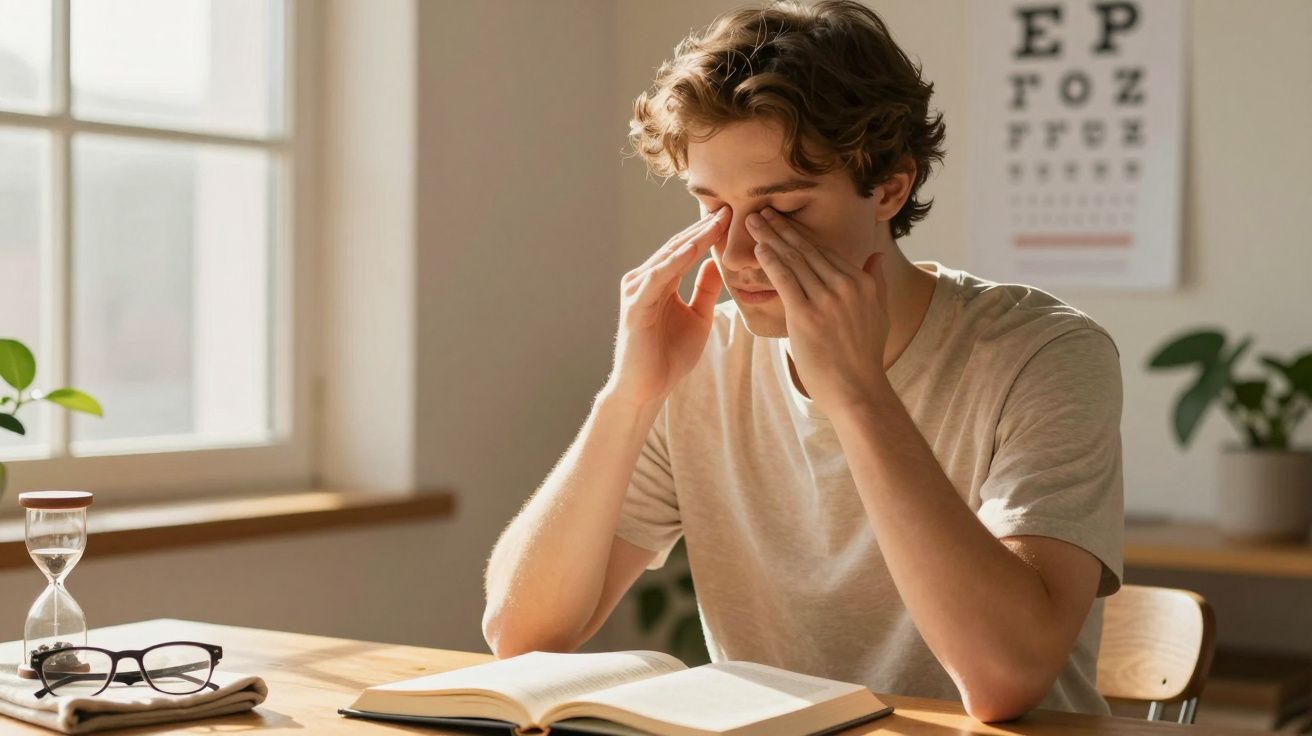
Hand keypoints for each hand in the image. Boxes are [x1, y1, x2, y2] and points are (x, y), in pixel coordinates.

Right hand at [604, 206, 729, 407]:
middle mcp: (646, 280)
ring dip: (692, 239)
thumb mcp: (698, 317)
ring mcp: (638, 290)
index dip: (710, 232)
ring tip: (716, 221)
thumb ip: (705, 290)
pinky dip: (673, 263)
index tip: (735, 215)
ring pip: (668, 257)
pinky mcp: (635, 305)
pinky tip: (691, 250)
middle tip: (729, 206)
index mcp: (661, 281)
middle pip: (678, 246)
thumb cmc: (669, 356)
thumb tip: (719, 263)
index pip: (688, 249)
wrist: (647, 389)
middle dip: (704, 228)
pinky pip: (657, 278)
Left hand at [747, 206, 892, 414]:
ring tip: (752, 222)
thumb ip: (877, 282)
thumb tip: (876, 256)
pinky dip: (771, 261)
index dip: (800, 233)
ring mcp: (826, 300)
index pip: (824, 250)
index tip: (782, 219)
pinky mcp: (806, 316)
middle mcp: (845, 285)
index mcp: (861, 282)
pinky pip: (785, 280)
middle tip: (760, 210)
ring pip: (794, 260)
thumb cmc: (864, 357)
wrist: (858, 391)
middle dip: (781, 228)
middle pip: (807, 250)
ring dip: (771, 238)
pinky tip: (758, 248)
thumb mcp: (880, 313)